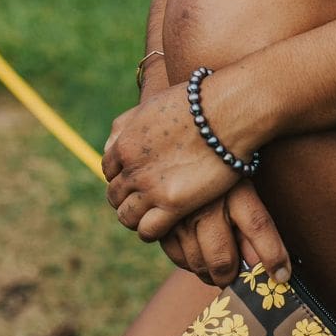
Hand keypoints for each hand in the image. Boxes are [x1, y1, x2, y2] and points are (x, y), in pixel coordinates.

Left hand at [102, 82, 240, 241]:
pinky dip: (151, 232)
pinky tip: (165, 227)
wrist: (226, 111)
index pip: (108, 171)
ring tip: (154, 218)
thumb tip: (116, 141)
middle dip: (128, 200)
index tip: (138, 182)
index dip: (122, 178)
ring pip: (126, 216)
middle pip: (115, 195)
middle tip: (148, 202)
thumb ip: (128, 123)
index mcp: (124, 143)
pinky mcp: (174, 203)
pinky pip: (148, 230)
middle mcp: (131, 167)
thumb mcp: (151, 106)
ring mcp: (151, 187)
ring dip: (136, 219)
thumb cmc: (198, 104)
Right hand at [160, 179, 291, 287]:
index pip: (258, 226)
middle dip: (232, 278)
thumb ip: (255, 229)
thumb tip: (272, 270)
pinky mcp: (160, 223)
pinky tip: (198, 255)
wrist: (187, 157)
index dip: (273, 256)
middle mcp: (207, 202)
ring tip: (219, 269)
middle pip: (222, 259)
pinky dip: (190, 265)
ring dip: (211, 275)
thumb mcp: (246, 193)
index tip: (282, 277)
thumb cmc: (225, 181)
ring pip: (199, 264)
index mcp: (236, 189)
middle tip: (236, 279)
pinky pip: (178, 259)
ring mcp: (180, 214)